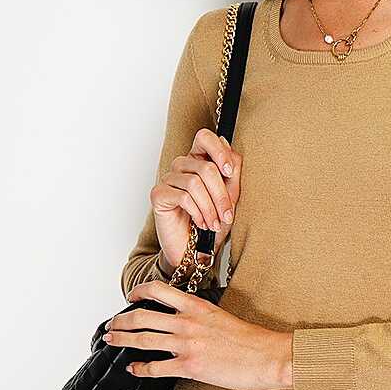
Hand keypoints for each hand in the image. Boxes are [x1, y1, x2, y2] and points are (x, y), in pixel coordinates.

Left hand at [106, 280, 292, 389]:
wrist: (268, 356)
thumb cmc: (251, 339)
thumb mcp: (221, 316)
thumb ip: (198, 316)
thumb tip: (182, 322)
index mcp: (197, 306)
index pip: (158, 290)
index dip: (138, 292)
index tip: (130, 296)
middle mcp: (187, 322)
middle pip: (142, 316)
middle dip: (121, 321)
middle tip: (112, 325)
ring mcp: (186, 344)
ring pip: (142, 340)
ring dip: (122, 340)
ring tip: (112, 341)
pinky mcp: (189, 367)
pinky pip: (155, 368)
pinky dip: (139, 369)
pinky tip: (133, 369)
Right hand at [151, 128, 241, 272]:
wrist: (195, 251)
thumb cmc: (212, 223)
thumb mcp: (230, 197)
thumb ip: (231, 171)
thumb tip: (228, 146)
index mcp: (199, 161)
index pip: (204, 138)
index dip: (219, 151)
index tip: (229, 171)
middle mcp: (182, 167)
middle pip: (205, 167)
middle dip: (221, 194)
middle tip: (227, 215)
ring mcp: (168, 179)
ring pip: (195, 183)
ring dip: (210, 207)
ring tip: (214, 223)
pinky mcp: (158, 194)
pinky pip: (183, 196)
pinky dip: (197, 212)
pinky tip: (201, 223)